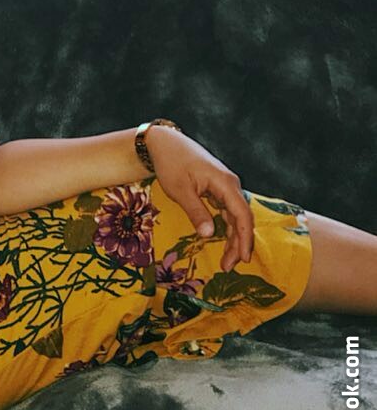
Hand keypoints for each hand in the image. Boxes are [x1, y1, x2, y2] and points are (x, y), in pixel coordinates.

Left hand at [145, 126, 253, 271]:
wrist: (165, 143)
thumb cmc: (171, 163)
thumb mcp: (180, 190)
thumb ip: (196, 212)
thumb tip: (209, 235)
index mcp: (225, 183)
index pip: (242, 215)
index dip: (245, 238)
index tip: (243, 258)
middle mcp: (230, 184)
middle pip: (241, 218)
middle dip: (238, 244)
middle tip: (228, 266)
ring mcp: (225, 186)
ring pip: (234, 216)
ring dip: (232, 237)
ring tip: (226, 260)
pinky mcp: (217, 188)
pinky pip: (226, 211)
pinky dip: (226, 226)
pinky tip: (222, 241)